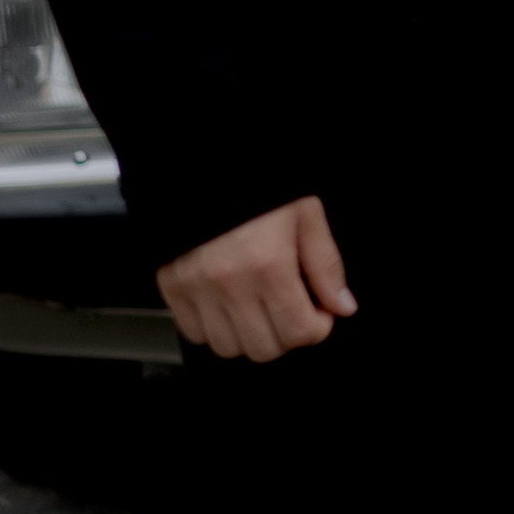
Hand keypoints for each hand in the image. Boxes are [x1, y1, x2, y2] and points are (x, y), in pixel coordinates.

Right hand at [156, 197, 355, 363]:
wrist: (204, 165)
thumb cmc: (258, 185)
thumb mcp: (305, 213)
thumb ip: (325, 265)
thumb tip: (342, 305)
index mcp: (268, 263)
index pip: (299, 330)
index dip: (318, 326)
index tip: (319, 311)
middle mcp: (229, 281)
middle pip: (265, 348)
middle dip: (286, 335)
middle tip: (291, 309)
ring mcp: (195, 287)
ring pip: (228, 347)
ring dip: (250, 335)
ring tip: (260, 307)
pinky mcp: (171, 286)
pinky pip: (195, 333)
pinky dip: (215, 328)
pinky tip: (230, 305)